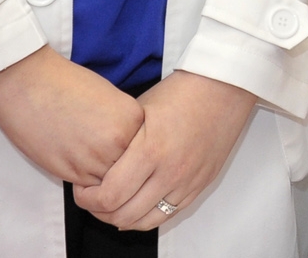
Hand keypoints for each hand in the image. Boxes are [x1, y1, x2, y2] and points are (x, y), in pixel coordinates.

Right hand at [0, 45, 145, 186]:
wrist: (27, 83)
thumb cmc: (64, 84)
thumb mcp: (109, 98)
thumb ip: (122, 124)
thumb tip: (127, 146)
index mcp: (133, 119)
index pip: (143, 147)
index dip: (127, 147)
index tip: (110, 138)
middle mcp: (120, 141)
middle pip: (129, 168)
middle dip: (115, 164)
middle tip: (94, 148)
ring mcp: (97, 160)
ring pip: (110, 183)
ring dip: (98, 174)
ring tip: (81, 151)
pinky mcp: (72, 173)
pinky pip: (88, 188)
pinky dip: (81, 179)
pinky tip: (70, 157)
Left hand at [73, 70, 257, 229]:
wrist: (225, 86)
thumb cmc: (182, 91)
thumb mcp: (139, 110)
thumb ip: (118, 142)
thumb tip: (93, 165)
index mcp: (151, 150)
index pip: (109, 196)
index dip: (86, 199)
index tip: (81, 189)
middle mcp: (171, 172)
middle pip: (124, 215)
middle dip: (100, 211)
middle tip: (92, 198)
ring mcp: (189, 181)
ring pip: (146, 222)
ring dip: (123, 218)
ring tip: (113, 204)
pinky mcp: (201, 185)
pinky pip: (169, 214)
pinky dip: (148, 215)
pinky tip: (138, 205)